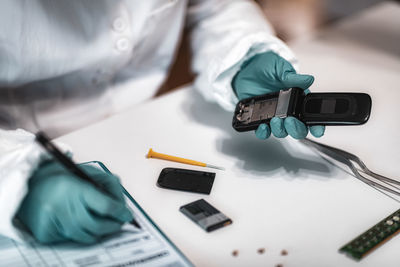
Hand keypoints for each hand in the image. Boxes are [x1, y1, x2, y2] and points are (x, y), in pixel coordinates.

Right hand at [17, 161, 132, 243]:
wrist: (30, 186)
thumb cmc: (64, 179)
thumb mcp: (88, 173)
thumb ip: (109, 185)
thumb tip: (122, 207)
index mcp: (72, 186)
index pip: (104, 206)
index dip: (119, 212)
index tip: (127, 215)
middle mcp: (60, 205)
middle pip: (97, 225)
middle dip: (112, 226)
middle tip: (119, 223)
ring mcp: (51, 221)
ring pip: (85, 236)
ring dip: (98, 231)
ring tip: (101, 223)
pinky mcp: (44, 233)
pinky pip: (71, 240)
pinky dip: (80, 233)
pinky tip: (77, 222)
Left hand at [232, 51, 324, 138]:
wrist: (247, 69)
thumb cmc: (267, 67)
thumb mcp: (281, 69)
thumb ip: (293, 76)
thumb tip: (308, 79)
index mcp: (298, 99)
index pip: (310, 116)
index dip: (316, 126)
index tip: (317, 130)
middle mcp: (287, 110)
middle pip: (297, 129)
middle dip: (296, 129)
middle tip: (290, 121)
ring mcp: (274, 116)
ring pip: (282, 132)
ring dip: (280, 130)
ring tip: (275, 120)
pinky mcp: (260, 118)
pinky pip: (263, 132)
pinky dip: (263, 132)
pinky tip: (262, 126)